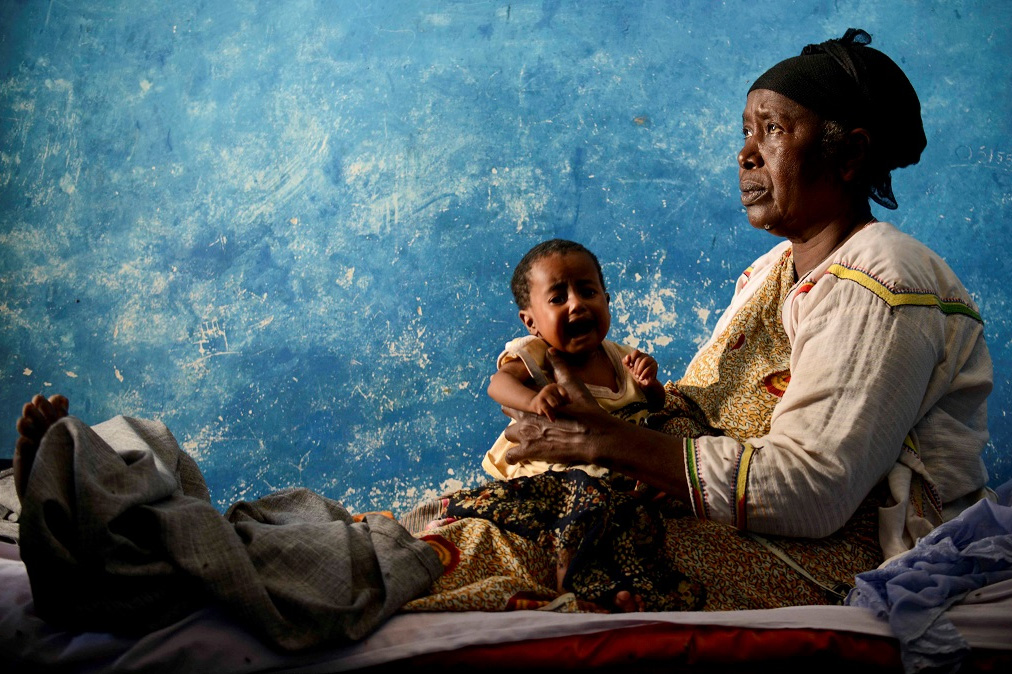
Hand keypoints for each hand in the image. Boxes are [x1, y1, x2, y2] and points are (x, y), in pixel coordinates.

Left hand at [503, 349, 623, 465]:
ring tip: (528, 434)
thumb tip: (550, 350)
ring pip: (508, 434)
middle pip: (508, 411)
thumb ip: (559, 367)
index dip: (517, 394)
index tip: (520, 394)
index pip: (513, 393)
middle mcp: (525, 417)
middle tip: (528, 414)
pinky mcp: (530, 452)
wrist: (594, 436)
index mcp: (533, 401)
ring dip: (516, 434)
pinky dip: (515, 455)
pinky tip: (523, 453)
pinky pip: (511, 456)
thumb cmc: (585, 410)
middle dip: (516, 412)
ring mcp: (525, 436)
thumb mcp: (572, 385)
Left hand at [623, 350, 658, 386]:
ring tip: (638, 376)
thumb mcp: (629, 368)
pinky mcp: (655, 365)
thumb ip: (626, 361)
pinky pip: (649, 368)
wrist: (644, 382)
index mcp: (639, 355)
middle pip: (640, 358)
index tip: (630, 365)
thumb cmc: (636, 373)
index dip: (632, 358)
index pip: (636, 352)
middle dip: (636, 367)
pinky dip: (644, 374)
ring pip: (645, 361)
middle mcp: (646, 356)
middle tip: (634, 374)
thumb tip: (627, 357)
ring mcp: (651, 360)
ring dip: (640, 370)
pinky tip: (641, 378)